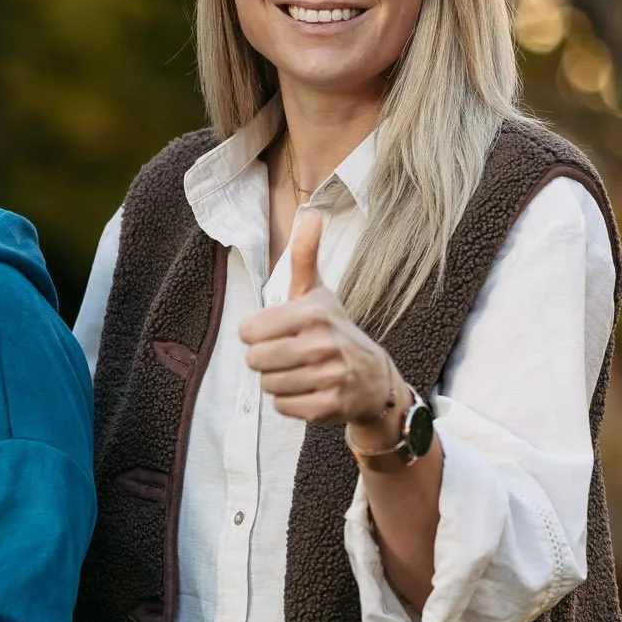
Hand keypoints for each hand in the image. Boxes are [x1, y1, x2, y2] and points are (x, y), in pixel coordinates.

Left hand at [237, 208, 404, 442]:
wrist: (373, 378)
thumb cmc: (333, 330)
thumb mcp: (318, 292)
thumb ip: (305, 256)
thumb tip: (311, 213)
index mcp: (313, 313)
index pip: (249, 331)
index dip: (256, 334)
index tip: (276, 332)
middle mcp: (323, 344)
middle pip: (255, 361)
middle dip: (266, 360)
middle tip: (288, 355)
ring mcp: (329, 377)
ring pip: (268, 385)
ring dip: (278, 381)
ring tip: (302, 371)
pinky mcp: (330, 406)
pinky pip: (283, 407)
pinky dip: (291, 402)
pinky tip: (310, 390)